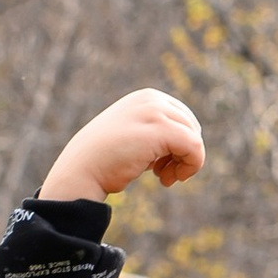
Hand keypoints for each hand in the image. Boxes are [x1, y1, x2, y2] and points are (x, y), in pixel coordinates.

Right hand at [40, 90, 205, 204]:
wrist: (81, 170)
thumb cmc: (105, 159)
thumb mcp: (132, 136)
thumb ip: (155, 131)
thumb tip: (189, 142)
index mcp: (146, 98)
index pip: (184, 119)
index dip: (181, 144)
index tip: (163, 163)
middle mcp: (151, 99)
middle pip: (192, 128)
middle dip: (183, 153)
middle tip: (163, 174)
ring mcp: (155, 111)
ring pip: (195, 138)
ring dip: (185, 163)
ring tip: (164, 178)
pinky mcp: (160, 129)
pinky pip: (195, 147)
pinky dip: (190, 167)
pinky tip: (166, 180)